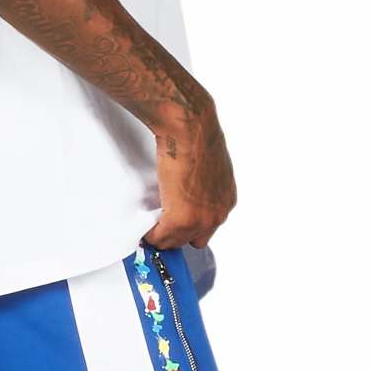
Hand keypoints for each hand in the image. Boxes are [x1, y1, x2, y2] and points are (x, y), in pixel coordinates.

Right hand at [141, 93, 235, 249]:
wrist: (190, 129)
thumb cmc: (197, 138)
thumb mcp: (209, 169)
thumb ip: (202, 188)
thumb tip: (186, 193)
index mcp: (225, 201)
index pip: (206, 229)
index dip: (186, 227)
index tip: (172, 223)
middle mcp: (217, 214)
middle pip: (191, 240)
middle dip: (173, 233)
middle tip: (158, 223)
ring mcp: (200, 220)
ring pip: (174, 241)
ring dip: (160, 234)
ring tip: (150, 221)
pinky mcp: (180, 219)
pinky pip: (160, 237)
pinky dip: (150, 233)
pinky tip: (145, 223)